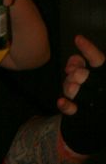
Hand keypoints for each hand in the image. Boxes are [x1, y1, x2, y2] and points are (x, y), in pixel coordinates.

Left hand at [58, 34, 105, 154]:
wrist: (93, 124)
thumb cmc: (90, 95)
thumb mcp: (86, 77)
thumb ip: (79, 66)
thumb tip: (71, 62)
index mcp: (102, 77)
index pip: (98, 59)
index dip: (88, 49)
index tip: (77, 39)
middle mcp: (99, 88)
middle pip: (86, 76)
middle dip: (77, 73)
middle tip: (74, 75)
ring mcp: (91, 102)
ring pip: (77, 91)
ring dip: (70, 88)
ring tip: (70, 89)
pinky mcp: (83, 116)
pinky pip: (73, 110)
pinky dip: (66, 106)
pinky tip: (61, 102)